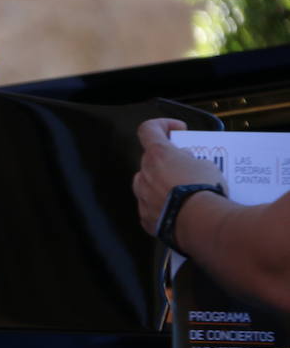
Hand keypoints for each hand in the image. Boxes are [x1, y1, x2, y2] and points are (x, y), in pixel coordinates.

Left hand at [132, 118, 225, 234]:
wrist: (200, 222)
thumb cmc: (205, 188)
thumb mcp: (205, 164)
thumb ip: (188, 160)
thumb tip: (183, 164)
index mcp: (158, 155)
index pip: (148, 129)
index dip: (162, 125)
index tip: (178, 129)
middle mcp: (144, 175)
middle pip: (150, 161)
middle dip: (167, 162)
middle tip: (187, 167)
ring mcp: (142, 198)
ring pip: (147, 185)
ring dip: (162, 184)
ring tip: (184, 191)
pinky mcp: (146, 218)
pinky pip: (152, 208)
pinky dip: (164, 206)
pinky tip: (181, 210)